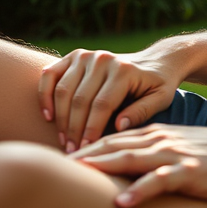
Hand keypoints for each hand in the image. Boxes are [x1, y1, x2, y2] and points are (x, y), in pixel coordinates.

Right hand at [38, 48, 183, 152]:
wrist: (157, 59)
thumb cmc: (159, 84)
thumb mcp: (162, 98)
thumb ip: (143, 111)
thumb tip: (119, 125)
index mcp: (124, 70)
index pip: (101, 105)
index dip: (91, 130)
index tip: (86, 149)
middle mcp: (104, 59)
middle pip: (80, 100)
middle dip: (73, 129)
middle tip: (72, 151)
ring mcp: (87, 56)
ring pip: (63, 90)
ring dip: (60, 118)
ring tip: (63, 140)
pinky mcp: (75, 55)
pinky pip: (51, 75)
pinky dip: (45, 95)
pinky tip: (48, 116)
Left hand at [72, 122, 206, 207]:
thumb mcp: (184, 149)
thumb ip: (158, 154)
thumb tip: (132, 167)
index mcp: (159, 135)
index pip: (115, 138)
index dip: (87, 146)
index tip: (60, 156)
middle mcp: (163, 140)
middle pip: (116, 145)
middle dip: (84, 154)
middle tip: (53, 164)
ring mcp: (176, 155)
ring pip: (133, 158)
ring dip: (104, 166)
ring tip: (76, 174)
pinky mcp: (191, 172)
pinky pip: (161, 181)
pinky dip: (141, 190)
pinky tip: (123, 202)